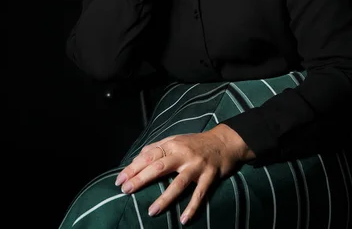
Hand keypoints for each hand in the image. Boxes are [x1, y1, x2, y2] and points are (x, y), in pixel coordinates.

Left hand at [115, 125, 254, 224]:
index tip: (120, 179)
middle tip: (126, 190)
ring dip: (164, 198)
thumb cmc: (196, 143)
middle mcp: (183, 154)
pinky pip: (199, 194)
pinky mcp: (209, 176)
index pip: (149, 156)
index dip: (133, 167)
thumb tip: (139, 156)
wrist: (224, 142)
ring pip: (178, 183)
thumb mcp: (176, 139)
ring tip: (151, 211)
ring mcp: (196, 166)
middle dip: (141, 179)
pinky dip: (192, 207)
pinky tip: (183, 220)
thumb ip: (158, 147)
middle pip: (159, 167)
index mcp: (172, 145)